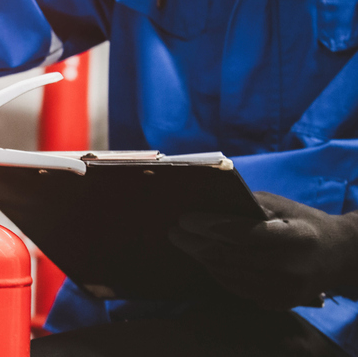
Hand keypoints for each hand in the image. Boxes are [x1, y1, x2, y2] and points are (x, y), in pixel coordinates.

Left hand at [169, 192, 357, 309]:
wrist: (337, 256)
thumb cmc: (302, 223)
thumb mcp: (282, 206)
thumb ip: (248, 206)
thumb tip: (206, 205)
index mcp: (297, 237)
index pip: (245, 233)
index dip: (210, 226)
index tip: (184, 219)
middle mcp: (293, 268)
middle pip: (231, 256)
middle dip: (196, 243)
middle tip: (174, 232)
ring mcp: (285, 291)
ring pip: (228, 273)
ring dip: (202, 257)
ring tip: (184, 242)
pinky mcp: (277, 303)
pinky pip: (236, 287)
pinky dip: (216, 271)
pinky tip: (205, 258)